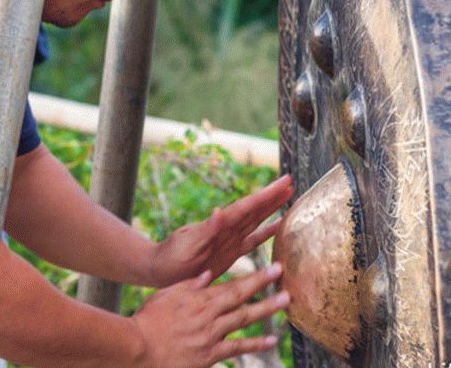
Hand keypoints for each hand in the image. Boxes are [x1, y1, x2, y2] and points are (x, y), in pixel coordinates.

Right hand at [131, 264, 289, 367]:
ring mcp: (211, 336)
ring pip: (244, 322)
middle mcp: (209, 316)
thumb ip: (190, 285)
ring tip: (285, 303)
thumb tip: (208, 274)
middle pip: (242, 301)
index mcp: (200, 299)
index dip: (256, 278)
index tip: (274, 268)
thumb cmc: (149, 319)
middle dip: (266, 290)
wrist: (138, 348)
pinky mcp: (209, 356)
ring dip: (266, 312)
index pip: (234, 285)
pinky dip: (255, 345)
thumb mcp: (167, 294)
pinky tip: (271, 341)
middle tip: (287, 282)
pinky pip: (236, 349)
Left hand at [147, 175, 292, 287]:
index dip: (267, 194)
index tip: (283, 181)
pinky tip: (277, 227)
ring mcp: (229, 240)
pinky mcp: (229, 253)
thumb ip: (206, 229)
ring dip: (271, 209)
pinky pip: (252, 241)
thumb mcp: (187, 243)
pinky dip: (265, 233)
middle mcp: (227, 229)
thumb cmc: (171, 257)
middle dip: (272, 196)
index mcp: (220, 225)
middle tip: (290, 182)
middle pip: (255, 209)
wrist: (159, 270)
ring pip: (256, 221)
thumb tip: (219, 212)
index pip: (248, 206)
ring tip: (288, 197)